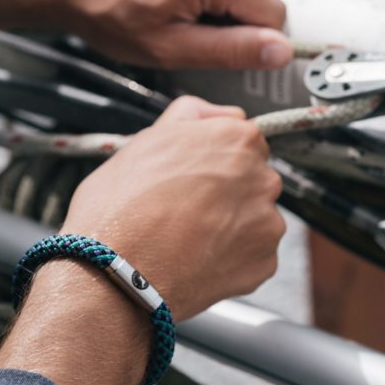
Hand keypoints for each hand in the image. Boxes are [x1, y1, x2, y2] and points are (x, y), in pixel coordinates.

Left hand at [0, 0, 291, 69]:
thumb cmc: (110, 12)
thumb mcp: (171, 47)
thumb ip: (231, 50)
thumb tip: (280, 52)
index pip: (274, 13)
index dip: (254, 41)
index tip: (223, 48)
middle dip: (244, 20)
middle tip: (200, 32)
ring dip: (234, 2)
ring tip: (191, 12)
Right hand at [62, 95, 285, 320]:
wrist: (117, 272)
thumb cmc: (124, 205)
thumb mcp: (149, 138)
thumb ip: (193, 114)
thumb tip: (223, 113)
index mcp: (238, 139)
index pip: (242, 141)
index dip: (215, 159)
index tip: (195, 176)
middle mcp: (262, 177)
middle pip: (252, 178)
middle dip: (228, 190)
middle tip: (188, 207)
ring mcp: (267, 222)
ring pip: (255, 216)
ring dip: (232, 224)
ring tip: (191, 236)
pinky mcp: (264, 262)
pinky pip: (254, 253)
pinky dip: (233, 257)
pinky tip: (200, 257)